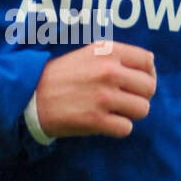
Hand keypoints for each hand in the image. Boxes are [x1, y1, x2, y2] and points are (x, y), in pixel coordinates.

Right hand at [34, 41, 156, 138]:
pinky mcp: (97, 120)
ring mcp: (104, 96)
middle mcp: (108, 71)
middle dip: (140, 96)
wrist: (30, 97)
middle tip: (125, 100)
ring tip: (114, 111)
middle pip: (149, 88)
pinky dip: (118, 128)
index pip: (148, 61)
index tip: (136, 82)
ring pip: (142, 109)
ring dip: (130, 113)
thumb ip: (116, 56)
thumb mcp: (88, 53)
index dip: (147, 74)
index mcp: (108, 51)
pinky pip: (126, 128)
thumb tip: (150, 65)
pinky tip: (104, 123)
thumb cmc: (61, 76)